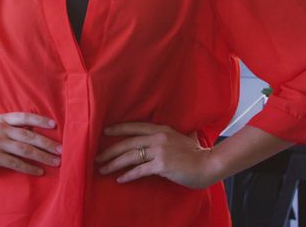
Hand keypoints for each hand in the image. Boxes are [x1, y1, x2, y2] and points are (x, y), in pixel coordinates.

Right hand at [0, 112, 61, 175]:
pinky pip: (16, 163)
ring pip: (25, 149)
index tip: (55, 125)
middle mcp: (1, 129)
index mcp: (3, 119)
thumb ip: (13, 127)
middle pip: (29, 135)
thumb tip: (35, 129)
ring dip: (42, 156)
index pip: (25, 117)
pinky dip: (29, 167)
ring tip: (55, 162)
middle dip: (47, 143)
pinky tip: (39, 171)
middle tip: (61, 150)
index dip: (41, 120)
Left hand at [96, 122, 217, 188]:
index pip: (135, 127)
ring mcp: (160, 150)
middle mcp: (159, 137)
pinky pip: (140, 170)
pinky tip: (120, 179)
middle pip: (128, 143)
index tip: (105, 132)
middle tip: (97, 157)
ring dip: (114, 164)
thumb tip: (183, 133)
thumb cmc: (197, 154)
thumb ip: (177, 135)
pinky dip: (128, 175)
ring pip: (130, 156)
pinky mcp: (162, 164)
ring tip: (103, 169)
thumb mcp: (184, 138)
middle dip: (110, 150)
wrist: (208, 165)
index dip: (119, 129)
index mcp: (162, 129)